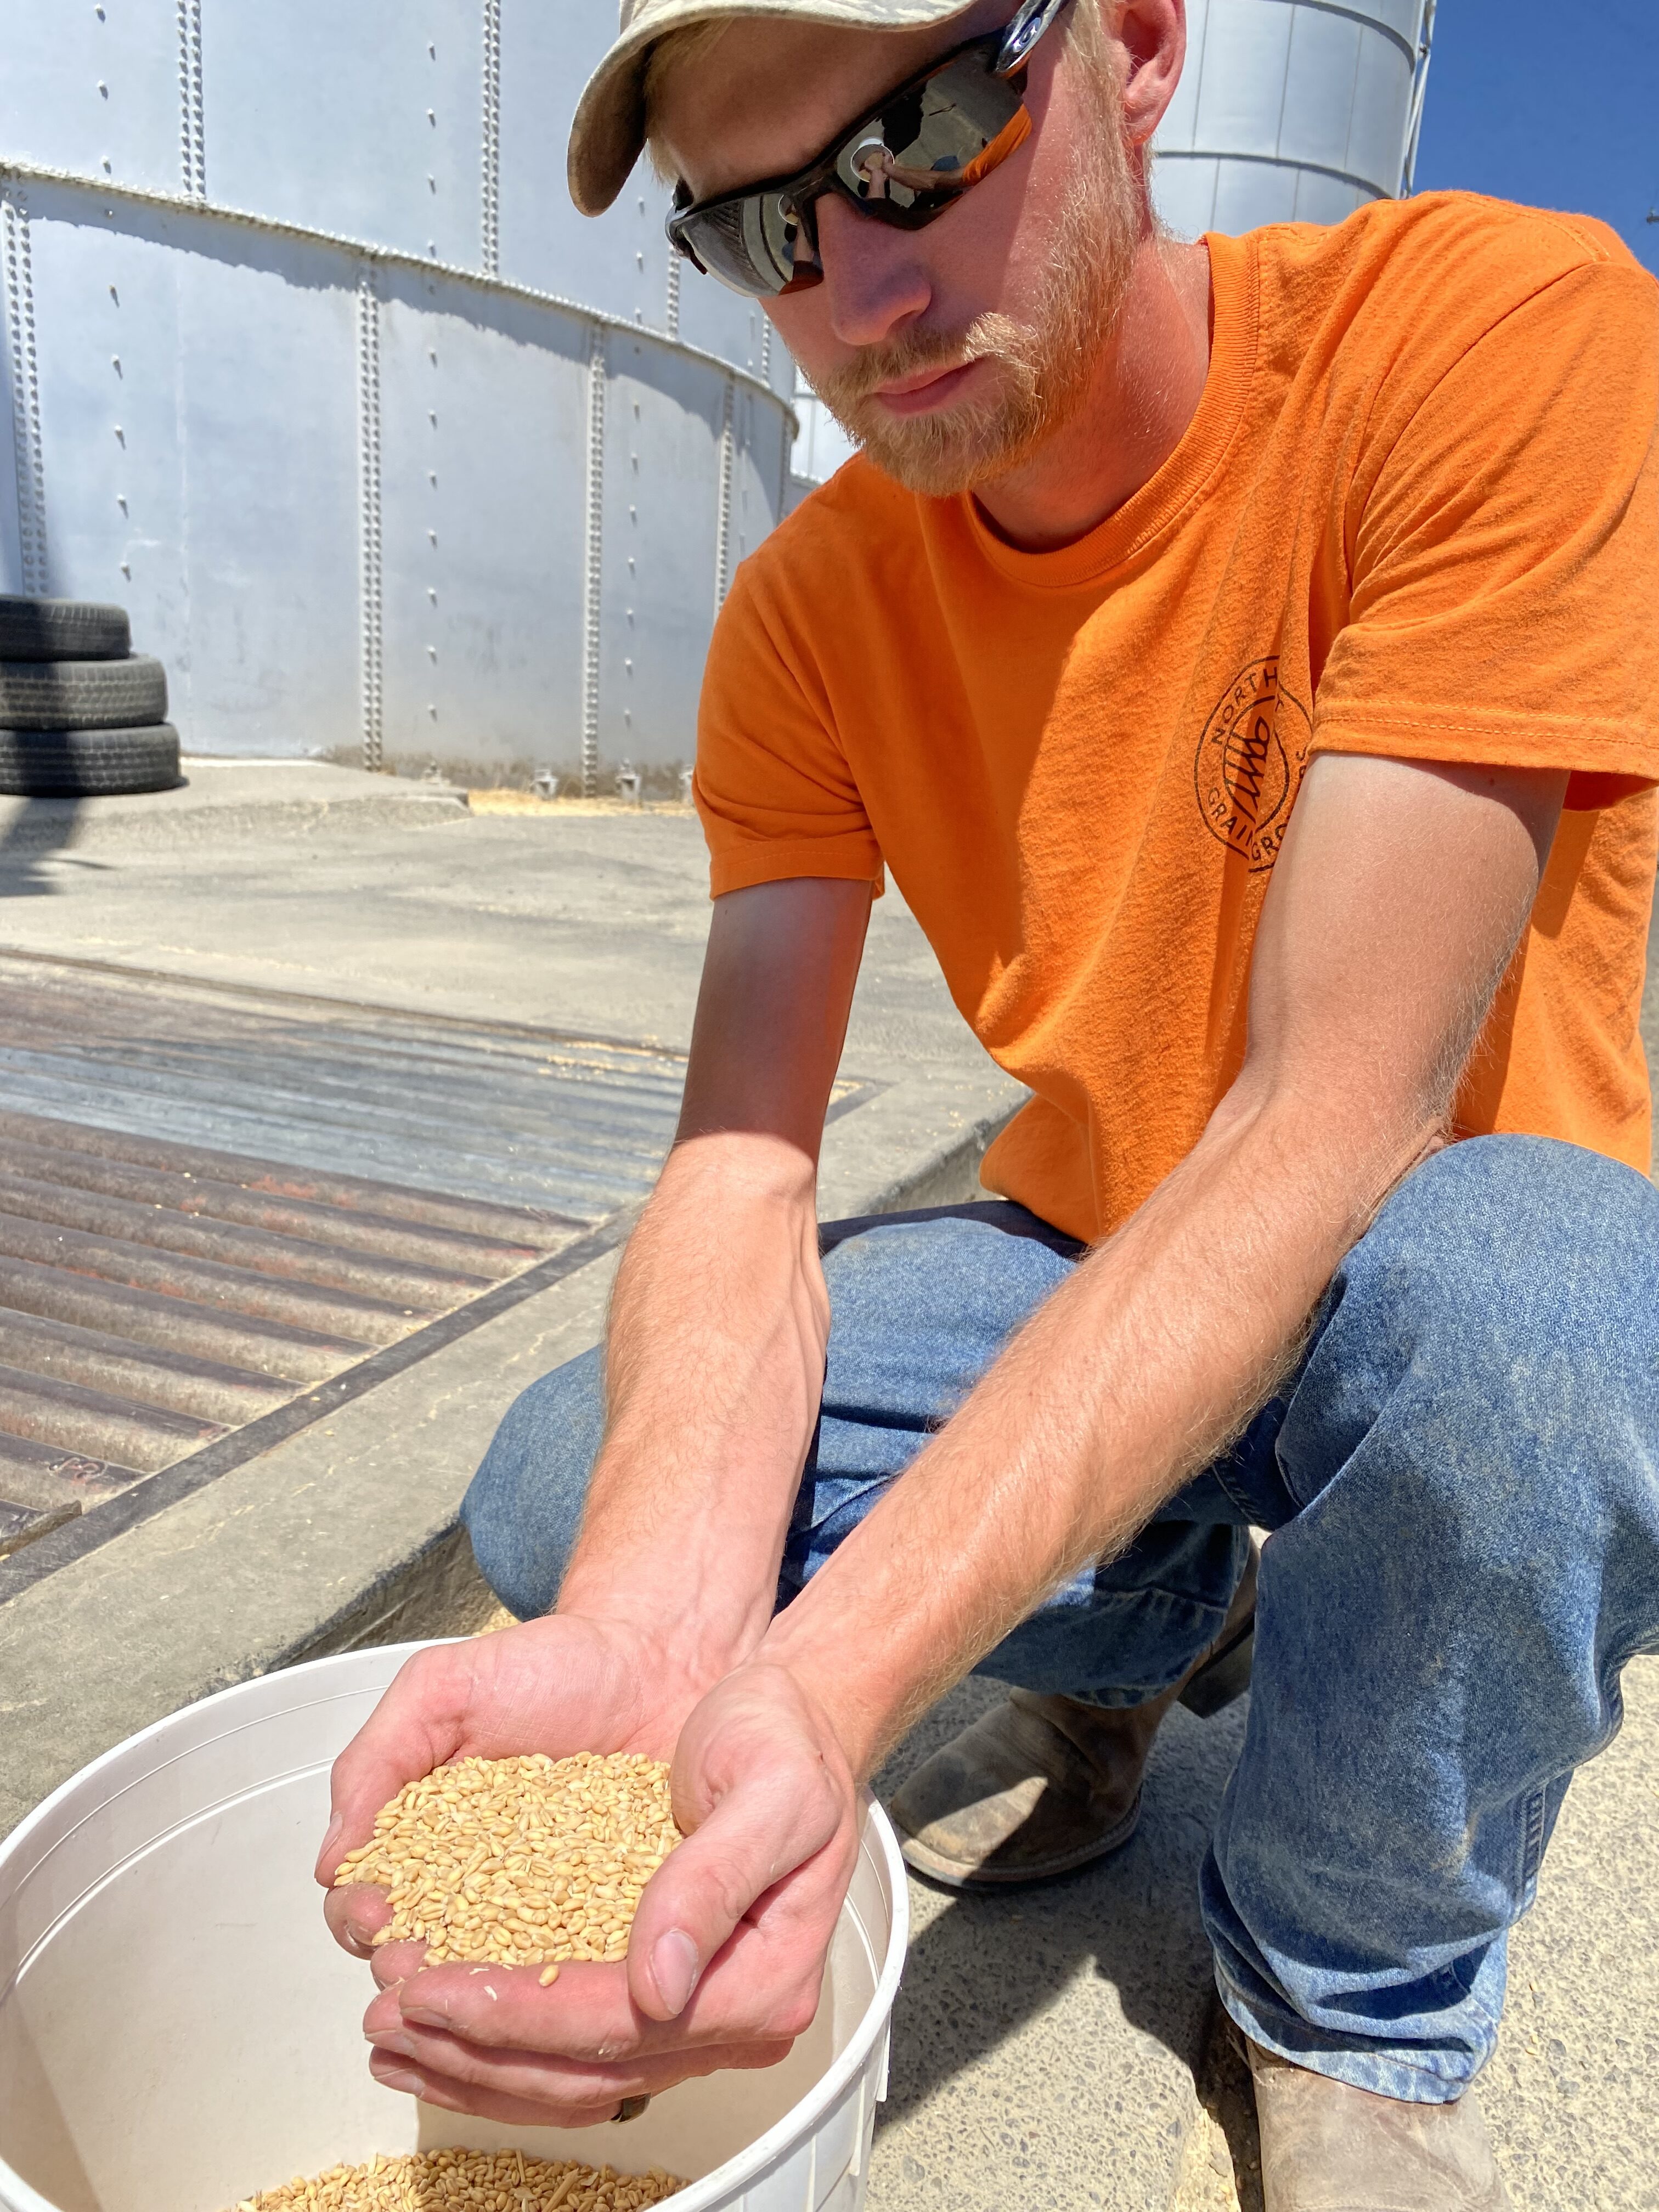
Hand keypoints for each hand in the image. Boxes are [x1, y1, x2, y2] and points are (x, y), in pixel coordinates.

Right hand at [316, 1613, 701, 1959]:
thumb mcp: (442, 1690)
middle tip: (419, 1963)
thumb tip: (331, 1856)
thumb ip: (377, 1759)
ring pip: (501, 1979)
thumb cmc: (551, 1668)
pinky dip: (568, 1976)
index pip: (370, 1906)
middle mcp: (484, 1891)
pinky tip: (560, 1973)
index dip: (361, 1917)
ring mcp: (549, 1913)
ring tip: (477, 1981)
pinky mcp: (617, 1921)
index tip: (374, 1911)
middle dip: (413, 1971)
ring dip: (481, 1992)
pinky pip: (586, 1965)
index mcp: (430, 1846)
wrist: (656, 1659)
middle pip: (427, 1960)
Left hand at [348, 1661, 860, 2125]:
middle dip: (478, 2048)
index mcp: (766, 1976)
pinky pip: (574, 2043)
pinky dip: (503, 2042)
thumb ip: (716, 1881)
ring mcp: (696, 2010)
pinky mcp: (660, 1990)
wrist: (791, 1711)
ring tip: (393, 2033)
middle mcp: (731, 2012)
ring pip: (572, 2075)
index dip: (521, 2016)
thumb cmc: (784, 1738)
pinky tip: (444, 2023)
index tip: (435, 1990)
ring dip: (476, 2062)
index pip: (622, 2022)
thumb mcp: (769, 1788)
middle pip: (587, 2068)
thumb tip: (658, 1985)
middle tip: (389, 2014)